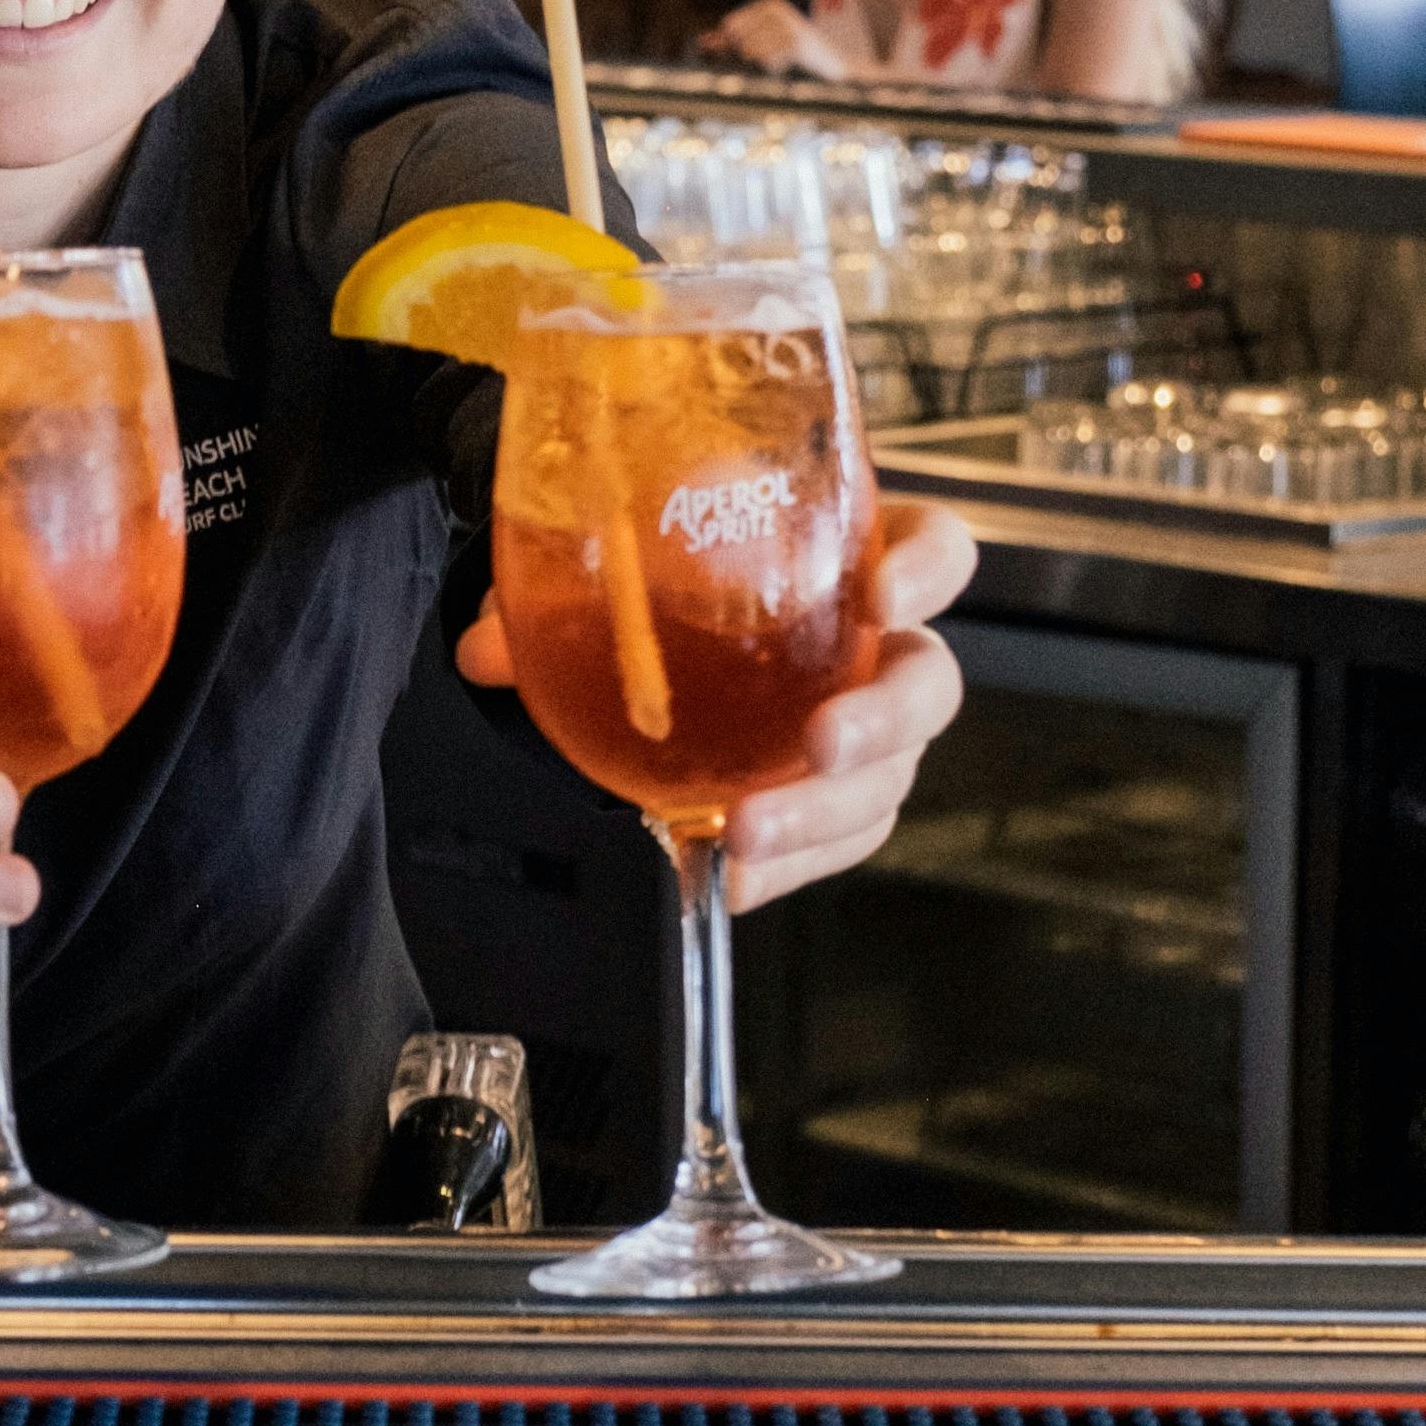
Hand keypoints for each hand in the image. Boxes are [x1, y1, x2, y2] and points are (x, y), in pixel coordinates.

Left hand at [454, 497, 972, 909]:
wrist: (657, 612)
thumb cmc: (672, 557)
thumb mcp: (623, 548)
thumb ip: (560, 581)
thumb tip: (487, 648)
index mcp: (853, 549)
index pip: (938, 546)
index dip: (929, 570)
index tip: (882, 595)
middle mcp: (875, 643)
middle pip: (929, 684)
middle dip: (884, 721)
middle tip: (821, 743)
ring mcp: (861, 726)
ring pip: (886, 780)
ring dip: (823, 815)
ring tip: (747, 835)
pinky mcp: (828, 795)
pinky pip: (834, 839)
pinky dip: (787, 865)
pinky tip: (729, 879)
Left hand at [698, 0, 846, 77]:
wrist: (832, 60)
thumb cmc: (792, 51)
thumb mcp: (761, 41)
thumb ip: (732, 40)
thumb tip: (701, 41)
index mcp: (769, 4)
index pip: (731, 25)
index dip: (728, 42)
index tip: (747, 51)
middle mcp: (778, 10)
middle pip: (739, 38)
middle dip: (746, 52)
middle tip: (770, 55)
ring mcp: (788, 24)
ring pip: (752, 51)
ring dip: (763, 60)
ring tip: (782, 56)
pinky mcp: (797, 42)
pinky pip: (768, 60)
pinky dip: (775, 66)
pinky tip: (790, 61)